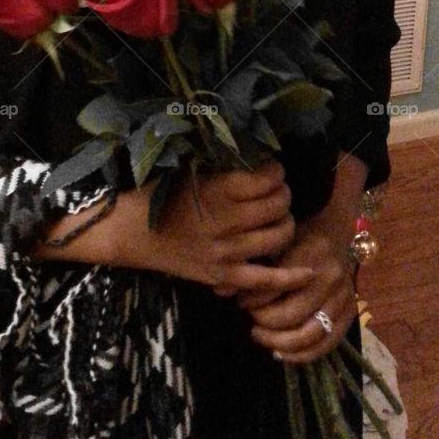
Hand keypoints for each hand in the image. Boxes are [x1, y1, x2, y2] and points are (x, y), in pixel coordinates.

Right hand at [145, 160, 312, 294]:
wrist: (128, 231)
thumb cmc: (157, 192)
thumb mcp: (190, 169)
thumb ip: (225, 167)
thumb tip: (262, 159)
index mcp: (218, 189)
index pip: (268, 177)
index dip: (275, 171)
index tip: (269, 169)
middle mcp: (227, 220)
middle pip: (279, 204)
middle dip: (282, 194)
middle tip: (273, 192)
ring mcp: (227, 252)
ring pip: (280, 235)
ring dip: (284, 222)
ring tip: (275, 216)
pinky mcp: (223, 276)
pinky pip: (266, 279)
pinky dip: (291, 276)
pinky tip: (310, 270)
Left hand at [220, 220, 355, 363]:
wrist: (332, 232)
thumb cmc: (297, 237)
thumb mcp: (276, 242)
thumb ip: (256, 266)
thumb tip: (223, 290)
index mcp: (309, 254)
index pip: (276, 288)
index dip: (253, 301)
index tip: (239, 302)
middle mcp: (329, 277)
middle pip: (292, 314)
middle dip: (265, 323)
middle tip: (250, 323)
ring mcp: (343, 296)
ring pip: (311, 334)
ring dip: (280, 342)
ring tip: (261, 337)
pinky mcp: (350, 312)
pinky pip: (327, 343)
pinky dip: (303, 354)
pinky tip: (280, 352)